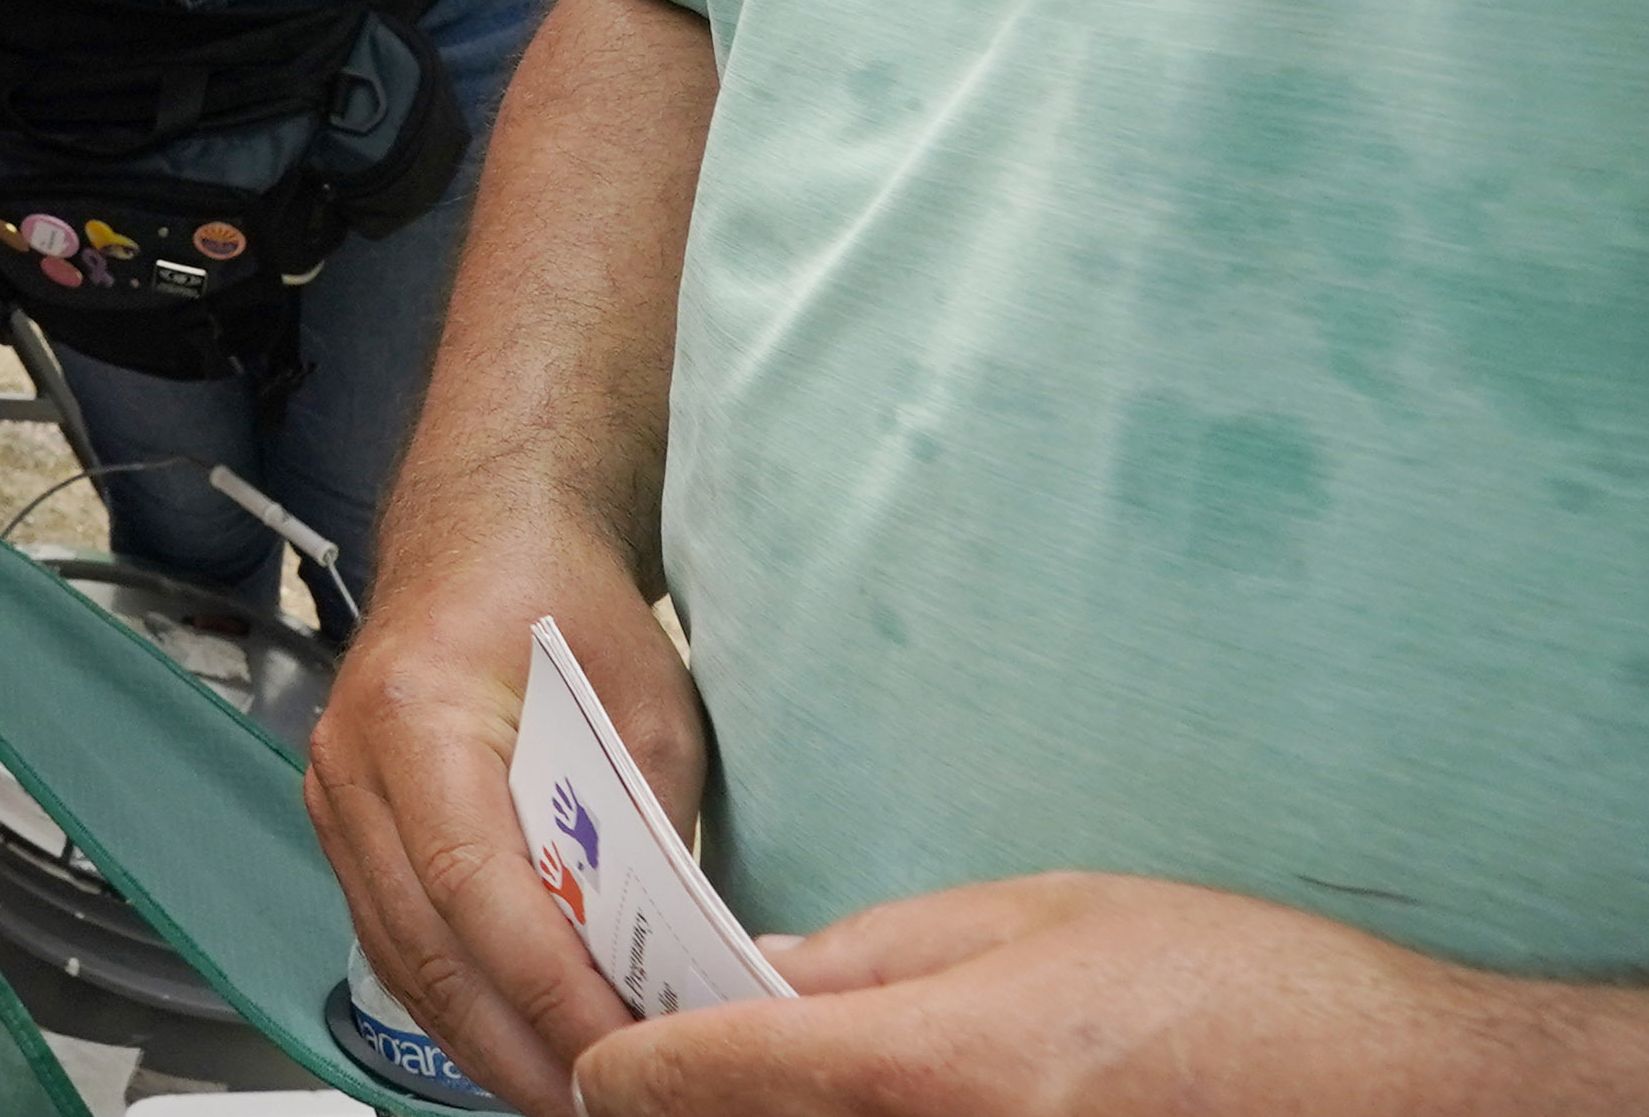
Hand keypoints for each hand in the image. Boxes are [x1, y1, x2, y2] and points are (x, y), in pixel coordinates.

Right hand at [306, 504, 708, 1113]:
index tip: (623, 1057)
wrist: (484, 534)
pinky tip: (522, 1046)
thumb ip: (650, 832)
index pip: (473, 886)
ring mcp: (336, 797)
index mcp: (416, 712)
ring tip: (572, 1098)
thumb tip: (677, 965)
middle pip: (427, 948)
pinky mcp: (346, 826)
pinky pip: (394, 940)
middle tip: (604, 1110)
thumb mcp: (645, 706)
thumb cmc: (563, 600)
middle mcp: (353, 761)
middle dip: (521, 1050)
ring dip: (487, 1046)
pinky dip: (459, 1006)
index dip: (547, 991)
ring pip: (402, 961)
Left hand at [583, 872, 1648, 1115]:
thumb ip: (880, 951)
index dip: (628, 1064)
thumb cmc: (1240, 991)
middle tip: (673, 1082)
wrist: (1409, 1097)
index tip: (601, 1058)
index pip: (705, 1078)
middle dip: (702, 1110)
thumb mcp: (1041, 914)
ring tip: (774, 1091)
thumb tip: (760, 979)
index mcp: (934, 1065)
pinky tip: (885, 1114)